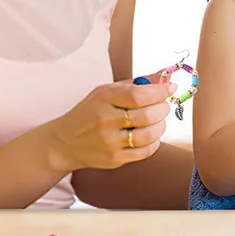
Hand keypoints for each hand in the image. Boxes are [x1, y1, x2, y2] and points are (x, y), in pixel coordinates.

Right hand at [51, 78, 175, 170]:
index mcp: (103, 99)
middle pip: (146, 115)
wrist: (65, 142)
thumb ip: (135, 84)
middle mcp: (105, 120)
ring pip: (148, 135)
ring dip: (161, 126)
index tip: (170, 88)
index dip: (160, 91)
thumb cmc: (90, 113)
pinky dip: (154, 142)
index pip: (138, 95)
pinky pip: (144, 152)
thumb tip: (164, 77)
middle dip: (163, 108)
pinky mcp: (114, 159)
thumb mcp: (105, 92)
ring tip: (159, 121)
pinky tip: (151, 136)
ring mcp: (109, 142)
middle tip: (164, 106)